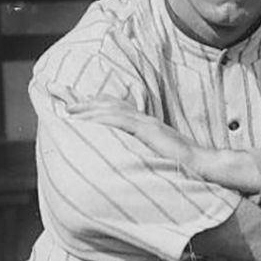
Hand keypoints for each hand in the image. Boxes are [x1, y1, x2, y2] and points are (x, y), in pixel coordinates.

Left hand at [64, 100, 204, 171]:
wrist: (202, 165)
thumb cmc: (181, 166)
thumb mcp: (155, 156)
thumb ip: (140, 152)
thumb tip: (125, 160)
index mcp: (144, 124)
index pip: (114, 108)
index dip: (92, 103)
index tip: (71, 102)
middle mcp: (143, 120)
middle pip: (107, 103)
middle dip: (82, 99)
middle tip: (58, 93)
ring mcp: (146, 124)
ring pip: (111, 110)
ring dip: (88, 109)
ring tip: (67, 110)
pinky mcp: (149, 131)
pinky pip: (122, 121)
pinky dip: (103, 117)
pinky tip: (89, 119)